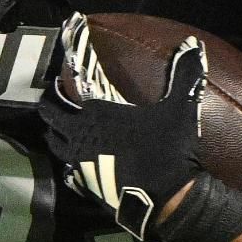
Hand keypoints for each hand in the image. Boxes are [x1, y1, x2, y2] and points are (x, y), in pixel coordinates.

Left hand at [38, 13, 203, 241]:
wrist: (165, 198)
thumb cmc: (167, 148)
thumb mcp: (179, 109)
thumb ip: (184, 76)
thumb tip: (192, 44)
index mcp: (95, 114)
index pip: (60, 97)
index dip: (56, 88)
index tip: (57, 81)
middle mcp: (79, 136)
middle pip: (50, 118)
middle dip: (48, 107)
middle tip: (53, 101)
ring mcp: (78, 163)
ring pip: (54, 144)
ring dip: (54, 134)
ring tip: (61, 128)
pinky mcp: (84, 186)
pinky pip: (66, 170)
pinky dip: (67, 163)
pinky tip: (76, 162)